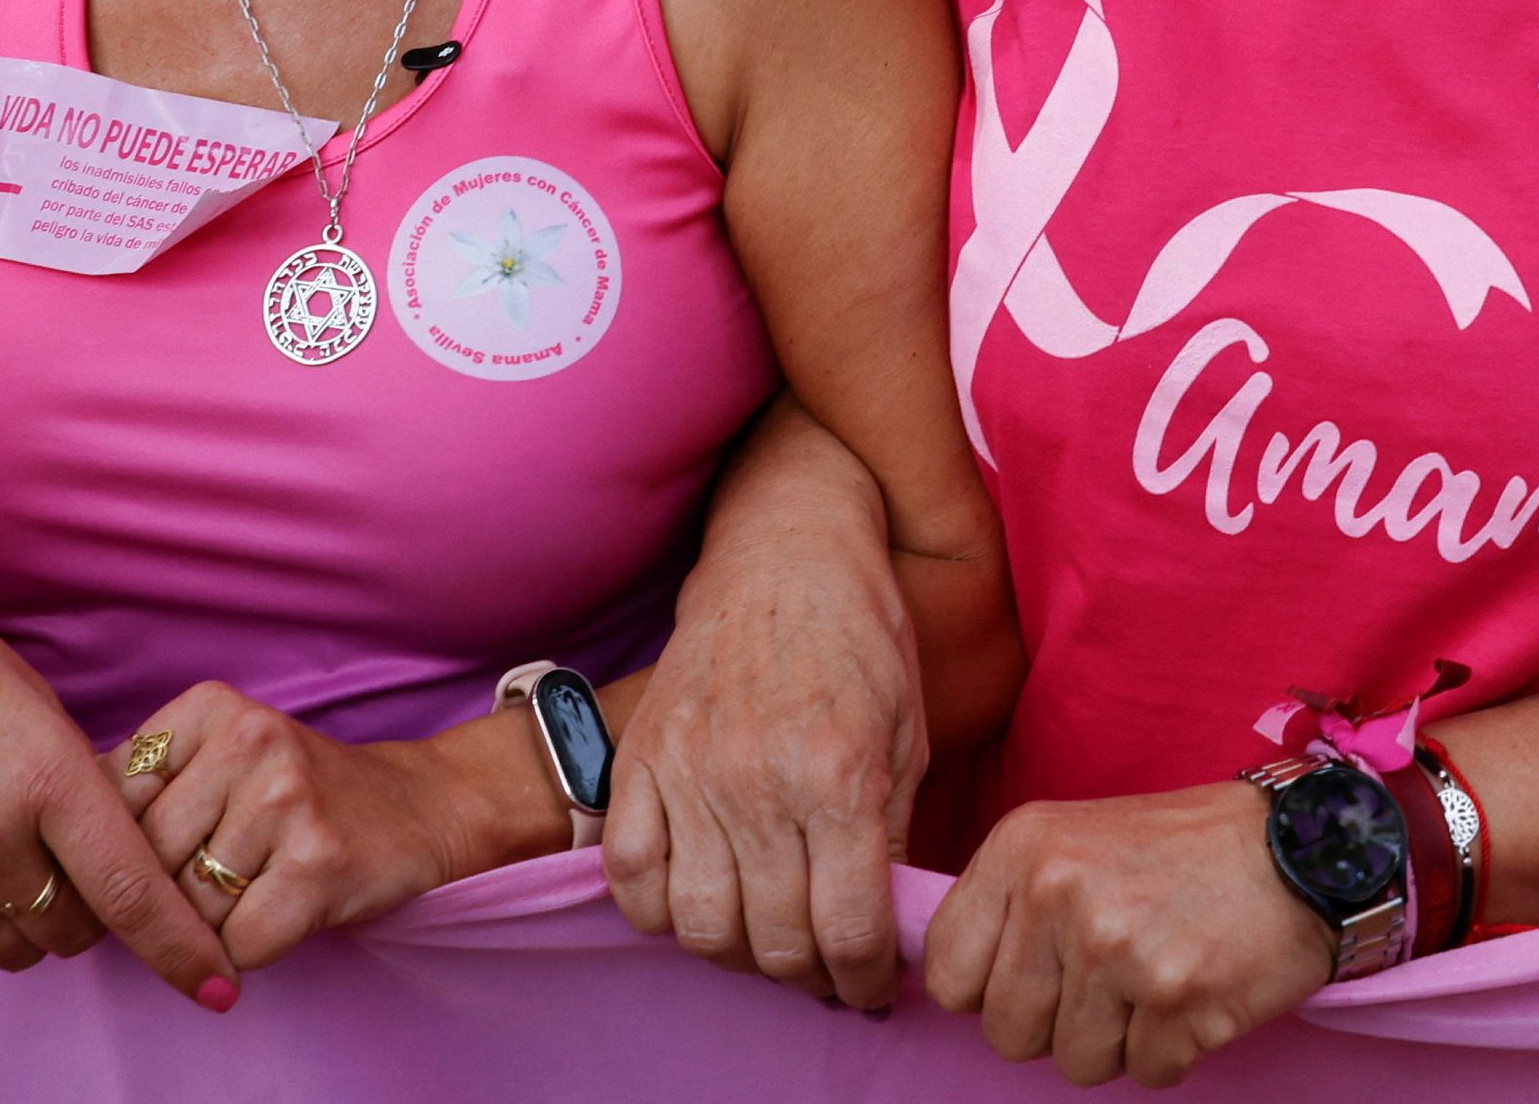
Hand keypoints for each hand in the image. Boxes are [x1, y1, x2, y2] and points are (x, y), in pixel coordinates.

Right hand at [0, 544, 233, 1001]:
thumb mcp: (42, 710)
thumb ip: (82, 793)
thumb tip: (121, 864)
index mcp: (46, 776)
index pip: (130, 890)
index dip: (180, 948)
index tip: (219, 986)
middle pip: (79, 929)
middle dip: (94, 907)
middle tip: (74, 858)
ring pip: (21, 951)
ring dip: (37, 923)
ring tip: (16, 860)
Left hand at [123, 684, 526, 971]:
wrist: (417, 807)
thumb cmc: (297, 795)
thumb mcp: (218, 758)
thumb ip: (144, 787)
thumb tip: (59, 858)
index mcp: (207, 707)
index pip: (110, 801)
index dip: (119, 852)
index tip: (153, 861)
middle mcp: (247, 740)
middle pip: (145, 860)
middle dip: (167, 894)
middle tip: (214, 882)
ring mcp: (285, 799)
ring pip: (188, 909)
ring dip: (212, 924)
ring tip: (255, 890)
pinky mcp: (318, 864)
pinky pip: (239, 942)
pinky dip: (250, 948)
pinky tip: (283, 912)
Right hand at [609, 531, 928, 1006]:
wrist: (785, 550)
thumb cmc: (862, 637)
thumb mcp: (908, 735)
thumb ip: (890, 837)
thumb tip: (880, 927)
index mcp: (839, 777)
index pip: (849, 932)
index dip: (866, 982)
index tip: (871, 989)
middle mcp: (760, 783)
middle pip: (775, 943)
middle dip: (811, 976)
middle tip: (826, 968)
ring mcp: (689, 772)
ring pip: (701, 926)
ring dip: (739, 953)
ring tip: (766, 939)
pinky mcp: (641, 758)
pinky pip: (631, 877)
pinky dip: (659, 911)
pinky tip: (698, 901)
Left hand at [923, 784, 1332, 1087]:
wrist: (1306, 846)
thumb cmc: (1184, 851)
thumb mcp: (1076, 840)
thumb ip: (1012, 905)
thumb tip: (955, 987)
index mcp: (1023, 847)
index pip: (946, 972)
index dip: (989, 990)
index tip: (1033, 975)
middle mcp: (1060, 893)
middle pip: (1006, 1034)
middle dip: (1056, 1025)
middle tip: (1111, 976)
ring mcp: (1117, 949)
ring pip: (1074, 1064)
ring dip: (1118, 1040)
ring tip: (1157, 976)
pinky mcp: (1175, 999)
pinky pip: (1145, 1074)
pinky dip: (1173, 1049)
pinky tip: (1196, 991)